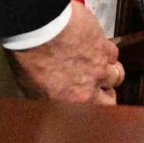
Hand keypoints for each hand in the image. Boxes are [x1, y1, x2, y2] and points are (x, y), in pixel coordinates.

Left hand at [6, 2, 120, 105]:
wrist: (40, 28)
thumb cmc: (28, 56)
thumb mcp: (30, 85)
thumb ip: (48, 95)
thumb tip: (52, 96)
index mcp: (68, 103)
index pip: (89, 114)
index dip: (90, 107)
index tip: (88, 101)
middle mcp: (87, 91)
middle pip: (109, 101)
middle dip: (105, 94)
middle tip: (99, 86)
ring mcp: (99, 69)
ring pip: (116, 76)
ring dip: (109, 72)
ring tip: (100, 64)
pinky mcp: (104, 48)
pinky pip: (113, 54)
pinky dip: (106, 51)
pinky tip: (97, 46)